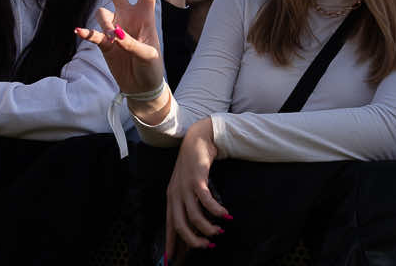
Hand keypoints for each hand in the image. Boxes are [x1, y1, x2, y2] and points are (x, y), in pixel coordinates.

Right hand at [76, 0, 164, 98]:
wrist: (141, 87)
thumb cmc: (151, 68)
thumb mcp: (148, 55)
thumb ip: (132, 43)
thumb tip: (115, 33)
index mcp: (145, 15)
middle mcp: (128, 16)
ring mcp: (114, 28)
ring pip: (102, 14)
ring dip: (107, 25)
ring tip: (117, 41)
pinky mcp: (105, 43)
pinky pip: (93, 34)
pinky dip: (87, 33)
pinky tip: (79, 32)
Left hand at [166, 118, 228, 259]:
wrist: (196, 141)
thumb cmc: (193, 168)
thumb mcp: (186, 189)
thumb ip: (189, 206)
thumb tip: (196, 228)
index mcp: (171, 199)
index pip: (170, 226)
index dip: (172, 244)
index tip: (173, 261)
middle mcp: (176, 195)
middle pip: (181, 225)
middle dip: (193, 241)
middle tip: (208, 247)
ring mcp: (185, 187)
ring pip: (194, 216)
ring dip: (208, 227)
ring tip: (220, 231)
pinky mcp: (196, 179)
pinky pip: (206, 201)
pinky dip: (216, 210)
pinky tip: (225, 215)